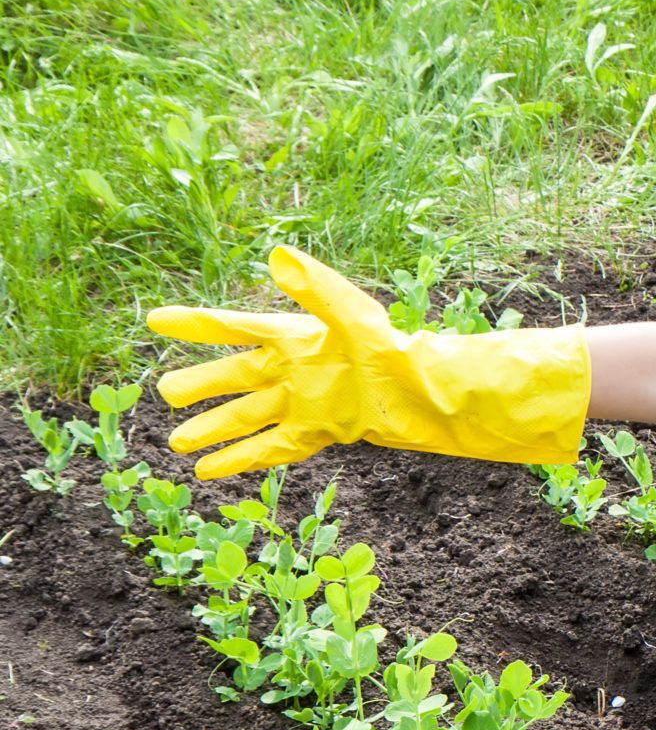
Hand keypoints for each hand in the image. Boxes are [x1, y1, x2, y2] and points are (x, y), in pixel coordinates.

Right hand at [150, 247, 588, 479]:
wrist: (427, 394)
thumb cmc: (392, 348)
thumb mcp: (353, 313)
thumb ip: (316, 288)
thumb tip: (278, 256)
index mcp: (296, 336)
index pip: (234, 326)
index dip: (195, 324)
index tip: (155, 321)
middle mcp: (295, 369)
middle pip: (235, 377)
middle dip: (200, 386)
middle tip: (164, 393)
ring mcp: (305, 403)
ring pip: (247, 418)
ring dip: (214, 430)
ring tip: (177, 443)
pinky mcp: (319, 432)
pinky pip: (272, 448)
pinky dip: (243, 460)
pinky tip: (214, 473)